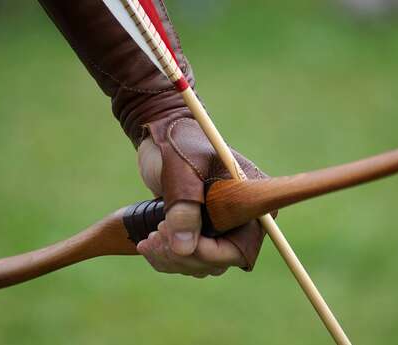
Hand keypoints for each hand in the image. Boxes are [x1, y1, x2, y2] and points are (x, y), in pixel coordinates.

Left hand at [137, 136, 254, 277]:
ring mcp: (219, 225)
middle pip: (218, 260)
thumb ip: (184, 209)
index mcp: (250, 199)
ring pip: (200, 264)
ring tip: (149, 238)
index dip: (210, 253)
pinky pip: (188, 258)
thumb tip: (184, 250)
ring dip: (172, 258)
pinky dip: (167, 257)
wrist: (162, 134)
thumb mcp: (182, 173)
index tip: (178, 242)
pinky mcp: (199, 229)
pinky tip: (148, 243)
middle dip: (183, 256)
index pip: (240, 246)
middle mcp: (240, 217)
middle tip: (155, 234)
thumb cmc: (177, 143)